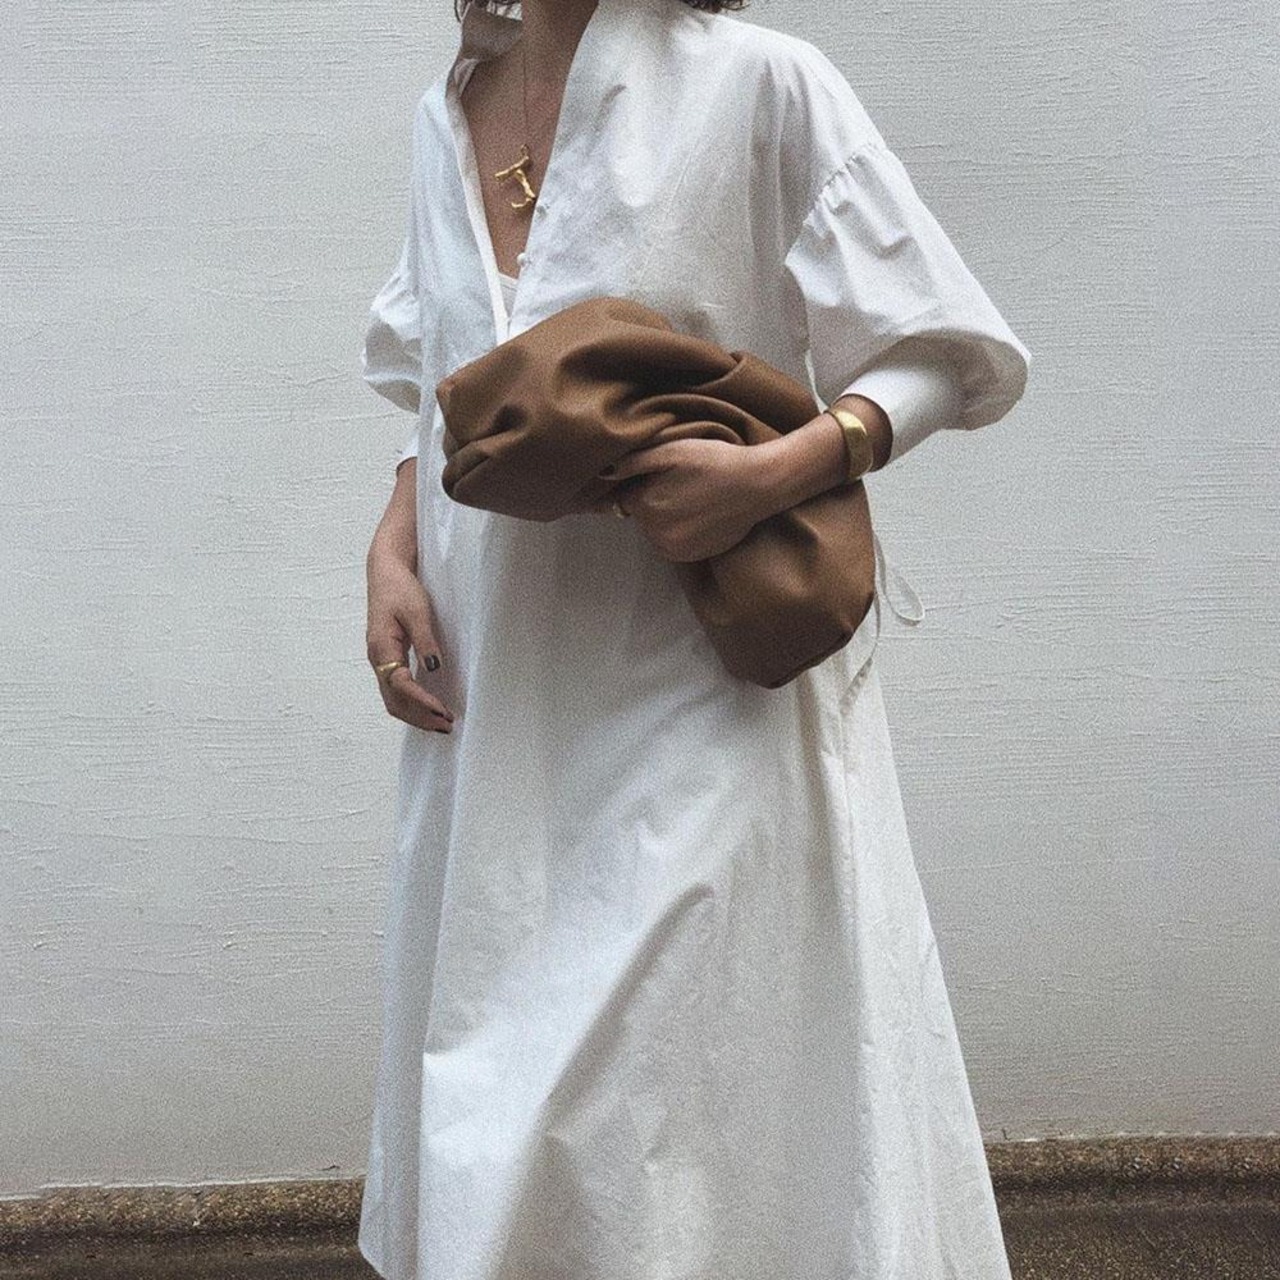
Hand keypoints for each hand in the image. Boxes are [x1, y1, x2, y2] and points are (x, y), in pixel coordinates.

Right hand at [366, 536, 455, 733]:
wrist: (385, 573)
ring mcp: (380, 661)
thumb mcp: (417, 611)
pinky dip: (412, 704)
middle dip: (420, 717)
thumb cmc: (400, 589)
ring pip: (393, 699)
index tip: (442, 711)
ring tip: (441, 724)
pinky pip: (395, 691)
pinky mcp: (387, 659)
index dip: (422, 701)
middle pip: (394, 701)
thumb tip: (433, 668)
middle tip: (447, 726)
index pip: (401, 685)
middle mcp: (377, 659)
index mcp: (382, 648)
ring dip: (416, 714)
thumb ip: (425, 640)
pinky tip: (428, 708)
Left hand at [604, 437, 772, 561]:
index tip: (663, 474)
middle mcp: (655, 534)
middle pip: (641, 516)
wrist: (757, 485)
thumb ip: (634, 462)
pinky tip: (699, 515)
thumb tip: (604, 474)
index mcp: (646, 505)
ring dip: (666, 518)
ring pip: (656, 531)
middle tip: (682, 484)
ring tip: (693, 499)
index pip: (626, 496)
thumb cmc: (714, 461)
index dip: (642, 482)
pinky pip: (672, 544)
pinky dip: (680, 532)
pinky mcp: (691, 557)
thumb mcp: (672, 450)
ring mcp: (674, 549)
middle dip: (653, 501)